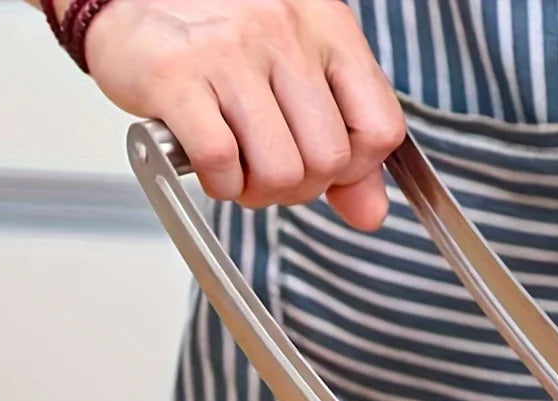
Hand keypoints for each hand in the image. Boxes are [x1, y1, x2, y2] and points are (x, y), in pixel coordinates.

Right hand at [84, 0, 404, 226]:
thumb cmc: (221, 40)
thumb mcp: (299, 78)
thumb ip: (345, 146)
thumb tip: (371, 215)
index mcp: (327, 28)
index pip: (381, 129)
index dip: (357, 169)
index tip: (328, 168)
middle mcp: (284, 32)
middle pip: (328, 160)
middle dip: (300, 188)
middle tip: (269, 170)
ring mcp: (229, 52)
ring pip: (280, 170)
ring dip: (258, 191)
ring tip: (239, 166)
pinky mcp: (176, 76)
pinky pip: (222, 164)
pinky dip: (219, 184)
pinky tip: (210, 165)